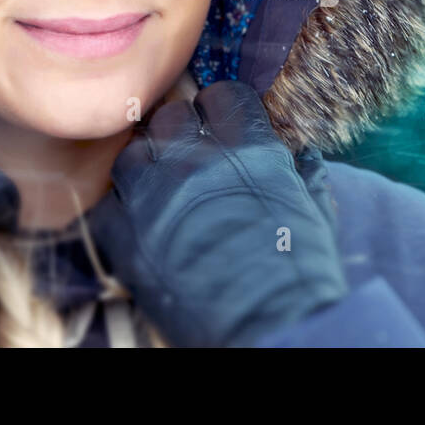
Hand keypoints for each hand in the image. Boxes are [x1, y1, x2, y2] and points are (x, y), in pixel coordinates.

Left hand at [84, 79, 348, 346]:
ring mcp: (155, 195)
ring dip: (147, 166)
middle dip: (181, 133)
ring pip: (133, 152)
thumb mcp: (315, 216)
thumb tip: (305, 158)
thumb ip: (306, 178)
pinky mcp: (124, 237)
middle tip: (190, 160)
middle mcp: (198, 161)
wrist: (272, 329)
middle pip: (172, 116)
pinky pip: (108, 204)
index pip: (223, 95)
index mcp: (251, 149)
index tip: (223, 129)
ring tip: (160, 190)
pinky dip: (122, 212)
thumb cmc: (303, 276)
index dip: (223, 112)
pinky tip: (142, 227)